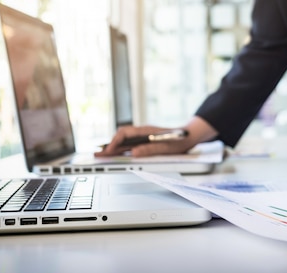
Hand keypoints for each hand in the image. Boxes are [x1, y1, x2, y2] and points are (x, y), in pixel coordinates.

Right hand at [95, 116, 217, 157]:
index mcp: (146, 131)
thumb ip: (151, 149)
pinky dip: (121, 149)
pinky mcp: (145, 141)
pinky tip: (117, 155)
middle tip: (98, 155)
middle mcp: (142, 132)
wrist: (189, 136)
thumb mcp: (166, 147)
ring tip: (102, 156)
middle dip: (109, 146)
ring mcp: (143, 136)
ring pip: (124, 140)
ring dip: (114, 148)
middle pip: (121, 136)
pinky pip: (130, 144)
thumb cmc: (179, 140)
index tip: (107, 152)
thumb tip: (134, 153)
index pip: (124, 134)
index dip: (114, 143)